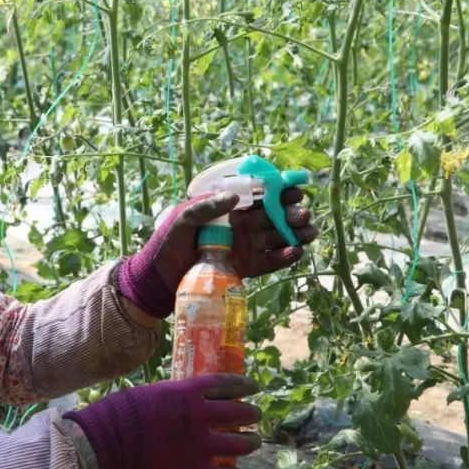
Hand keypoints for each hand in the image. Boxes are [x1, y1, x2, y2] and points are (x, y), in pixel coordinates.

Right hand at [63, 374, 261, 468]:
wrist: (109, 438)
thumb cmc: (124, 410)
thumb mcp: (155, 393)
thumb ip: (177, 398)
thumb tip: (189, 404)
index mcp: (187, 391)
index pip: (225, 384)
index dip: (243, 385)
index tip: (254, 387)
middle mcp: (199, 415)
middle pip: (238, 412)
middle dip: (251, 414)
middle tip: (256, 416)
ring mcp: (198, 442)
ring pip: (238, 443)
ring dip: (250, 442)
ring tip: (254, 442)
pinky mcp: (191, 466)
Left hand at [117, 189, 316, 317]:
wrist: (159, 278)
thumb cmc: (168, 243)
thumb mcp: (183, 219)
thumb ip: (207, 207)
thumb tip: (236, 198)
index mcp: (227, 211)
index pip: (258, 198)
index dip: (278, 193)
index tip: (295, 191)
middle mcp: (239, 228)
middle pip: (272, 218)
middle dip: (291, 215)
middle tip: (305, 214)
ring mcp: (243, 248)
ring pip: (275, 239)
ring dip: (294, 235)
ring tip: (309, 232)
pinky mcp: (244, 269)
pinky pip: (268, 263)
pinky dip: (282, 258)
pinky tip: (296, 251)